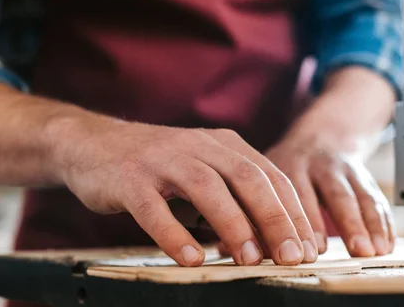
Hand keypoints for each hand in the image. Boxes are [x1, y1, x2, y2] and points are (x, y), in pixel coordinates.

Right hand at [51, 118, 317, 266]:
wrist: (94, 144)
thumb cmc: (160, 168)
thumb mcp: (204, 174)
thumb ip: (234, 199)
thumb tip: (270, 242)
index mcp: (224, 144)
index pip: (270, 175)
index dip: (293, 211)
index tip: (309, 247)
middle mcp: (199, 145)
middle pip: (247, 178)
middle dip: (274, 218)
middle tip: (291, 257)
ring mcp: (163, 159)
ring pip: (206, 187)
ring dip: (232, 225)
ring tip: (249, 260)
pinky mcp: (130, 177)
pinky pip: (153, 207)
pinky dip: (173, 233)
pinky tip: (190, 258)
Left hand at [267, 132, 394, 256]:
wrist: (320, 136)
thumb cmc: (285, 167)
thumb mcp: (266, 174)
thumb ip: (256, 207)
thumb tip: (242, 249)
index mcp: (292, 164)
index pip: (300, 194)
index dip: (308, 222)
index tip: (313, 251)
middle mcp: (321, 165)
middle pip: (337, 194)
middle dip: (349, 224)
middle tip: (357, 251)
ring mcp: (347, 169)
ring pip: (362, 196)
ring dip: (371, 225)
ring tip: (376, 252)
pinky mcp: (365, 176)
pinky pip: (377, 198)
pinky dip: (384, 222)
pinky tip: (388, 245)